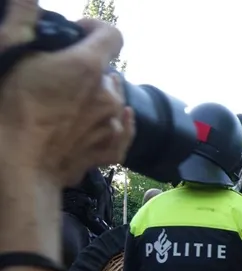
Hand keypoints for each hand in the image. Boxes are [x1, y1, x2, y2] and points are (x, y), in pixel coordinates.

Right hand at [0, 9, 132, 186]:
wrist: (18, 168)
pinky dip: (113, 125)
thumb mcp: (9, 57)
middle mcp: (108, 95)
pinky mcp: (110, 150)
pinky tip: (101, 122)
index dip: (94, 29)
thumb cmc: (9, 113)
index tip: (76, 34)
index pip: (112, 34)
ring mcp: (112, 125)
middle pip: (109, 71)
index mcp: (87, 67)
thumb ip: (23, 22)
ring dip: (98, 98)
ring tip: (67, 105)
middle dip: (89, 69)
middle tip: (59, 78)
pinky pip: (122, 133)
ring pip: (114, 101)